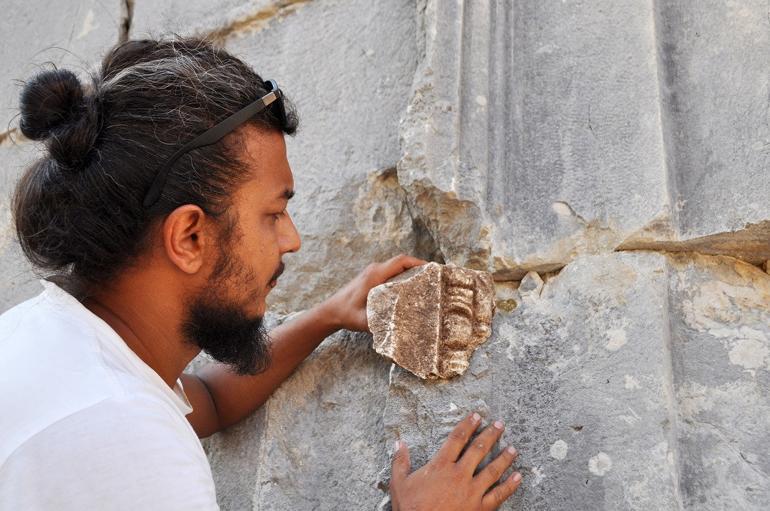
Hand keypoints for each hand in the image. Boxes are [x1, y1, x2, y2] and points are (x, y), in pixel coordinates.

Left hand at [322, 254, 426, 331]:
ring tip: (426, 282)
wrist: (330, 312)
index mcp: (375, 274)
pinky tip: (410, 288)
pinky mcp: (371, 278)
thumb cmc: (346, 314)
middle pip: (402, 262)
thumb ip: (379, 323)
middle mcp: (375, 270)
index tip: (432, 269)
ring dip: (411, 271)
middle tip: (434, 278)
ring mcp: (373, 272)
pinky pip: (392, 272)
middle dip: (419, 267)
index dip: (418, 262)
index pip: (401, 261)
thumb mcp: (364, 321)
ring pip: (397, 266)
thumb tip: (401, 327)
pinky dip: (403, 275)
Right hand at [390, 412, 521, 510]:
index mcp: (441, 466)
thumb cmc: (411, 509)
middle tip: (499, 424)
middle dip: (490, 435)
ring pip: (493, 469)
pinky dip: (510, 485)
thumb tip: (398, 443)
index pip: (457, 439)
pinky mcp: (480, 508)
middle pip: (478, 449)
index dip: (467, 425)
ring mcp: (472, 491)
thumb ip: (400, 462)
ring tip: (513, 448)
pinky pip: (499, 494)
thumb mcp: (399, 483)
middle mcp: (459, 474)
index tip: (476, 415)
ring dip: (504, 457)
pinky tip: (518, 476)